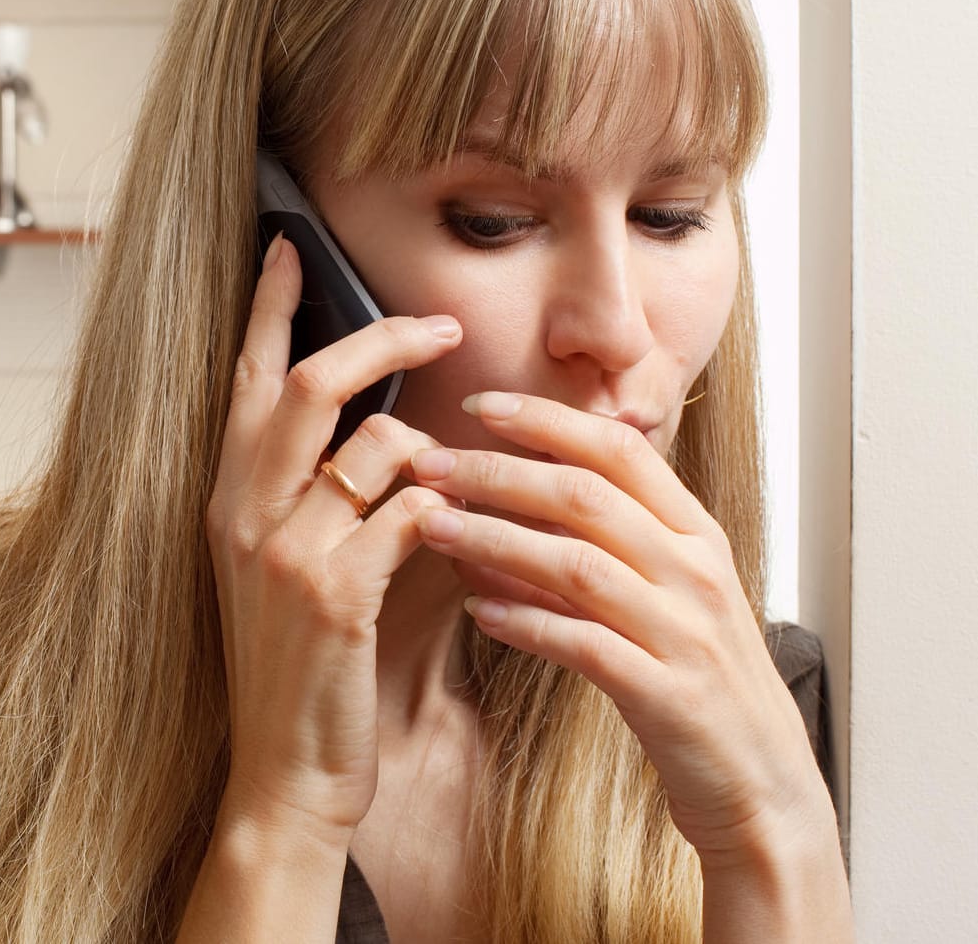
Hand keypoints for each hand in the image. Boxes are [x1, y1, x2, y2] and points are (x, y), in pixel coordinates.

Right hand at [204, 237, 463, 844]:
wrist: (284, 771)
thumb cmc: (300, 668)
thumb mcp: (288, 569)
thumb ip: (326, 497)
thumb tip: (395, 430)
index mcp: (228, 499)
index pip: (246, 379)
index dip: (270, 308)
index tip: (290, 248)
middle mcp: (242, 512)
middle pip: (310, 384)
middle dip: (383, 339)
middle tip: (442, 325)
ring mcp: (283, 551)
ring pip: (374, 444)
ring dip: (434, 447)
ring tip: (466, 471)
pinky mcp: (333, 595)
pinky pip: (408, 513)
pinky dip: (447, 510)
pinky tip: (465, 533)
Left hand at [410, 391, 832, 866]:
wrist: (764, 787)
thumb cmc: (699, 682)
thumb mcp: (670, 595)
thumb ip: (612, 543)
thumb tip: (520, 499)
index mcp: (697, 535)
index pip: (620, 451)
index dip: (548, 421)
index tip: (480, 403)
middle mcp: (696, 572)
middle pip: (585, 497)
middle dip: (498, 472)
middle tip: (427, 462)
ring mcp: (685, 633)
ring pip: (577, 564)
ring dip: (494, 539)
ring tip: (430, 525)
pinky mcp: (668, 695)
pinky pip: (585, 645)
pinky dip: (528, 623)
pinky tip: (478, 611)